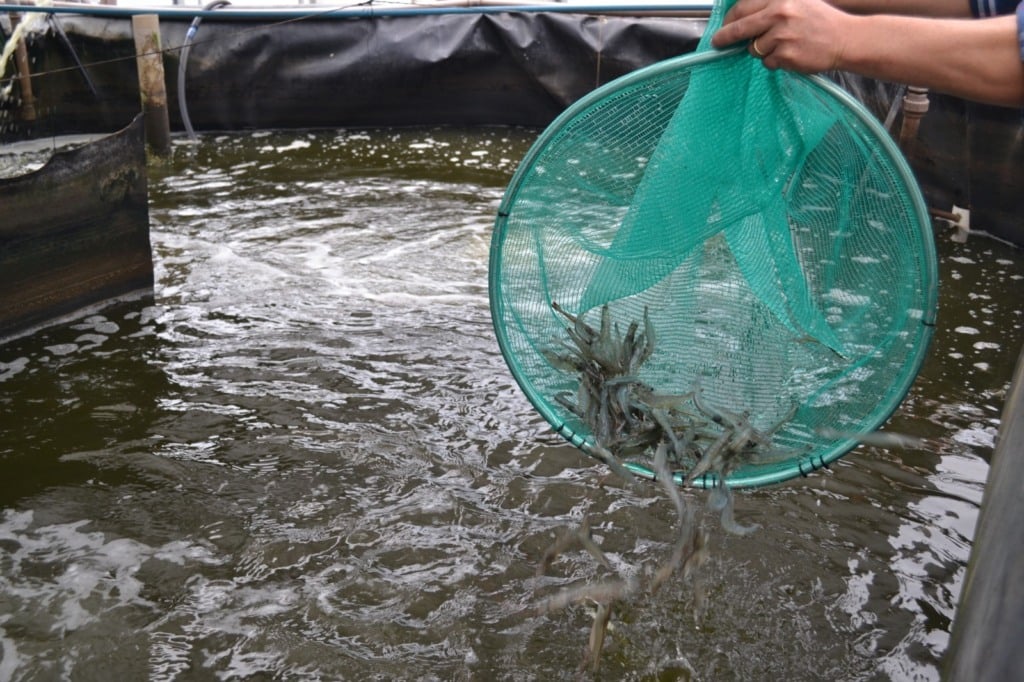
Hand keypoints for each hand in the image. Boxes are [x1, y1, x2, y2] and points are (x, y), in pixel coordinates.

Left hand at [711, 0, 855, 72]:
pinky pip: (768, 62)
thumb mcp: (797, 1)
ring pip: (754, 49)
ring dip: (761, 50)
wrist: (845, 38)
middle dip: (725, 38)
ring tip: (783, 44)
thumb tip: (740, 17)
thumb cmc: (821, 20)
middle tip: (717, 43)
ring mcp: (782, 36)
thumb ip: (771, 6)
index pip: (743, 8)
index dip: (729, 20)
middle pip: (740, 29)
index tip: (722, 27)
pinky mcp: (785, 55)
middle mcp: (779, 14)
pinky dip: (774, 60)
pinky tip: (790, 53)